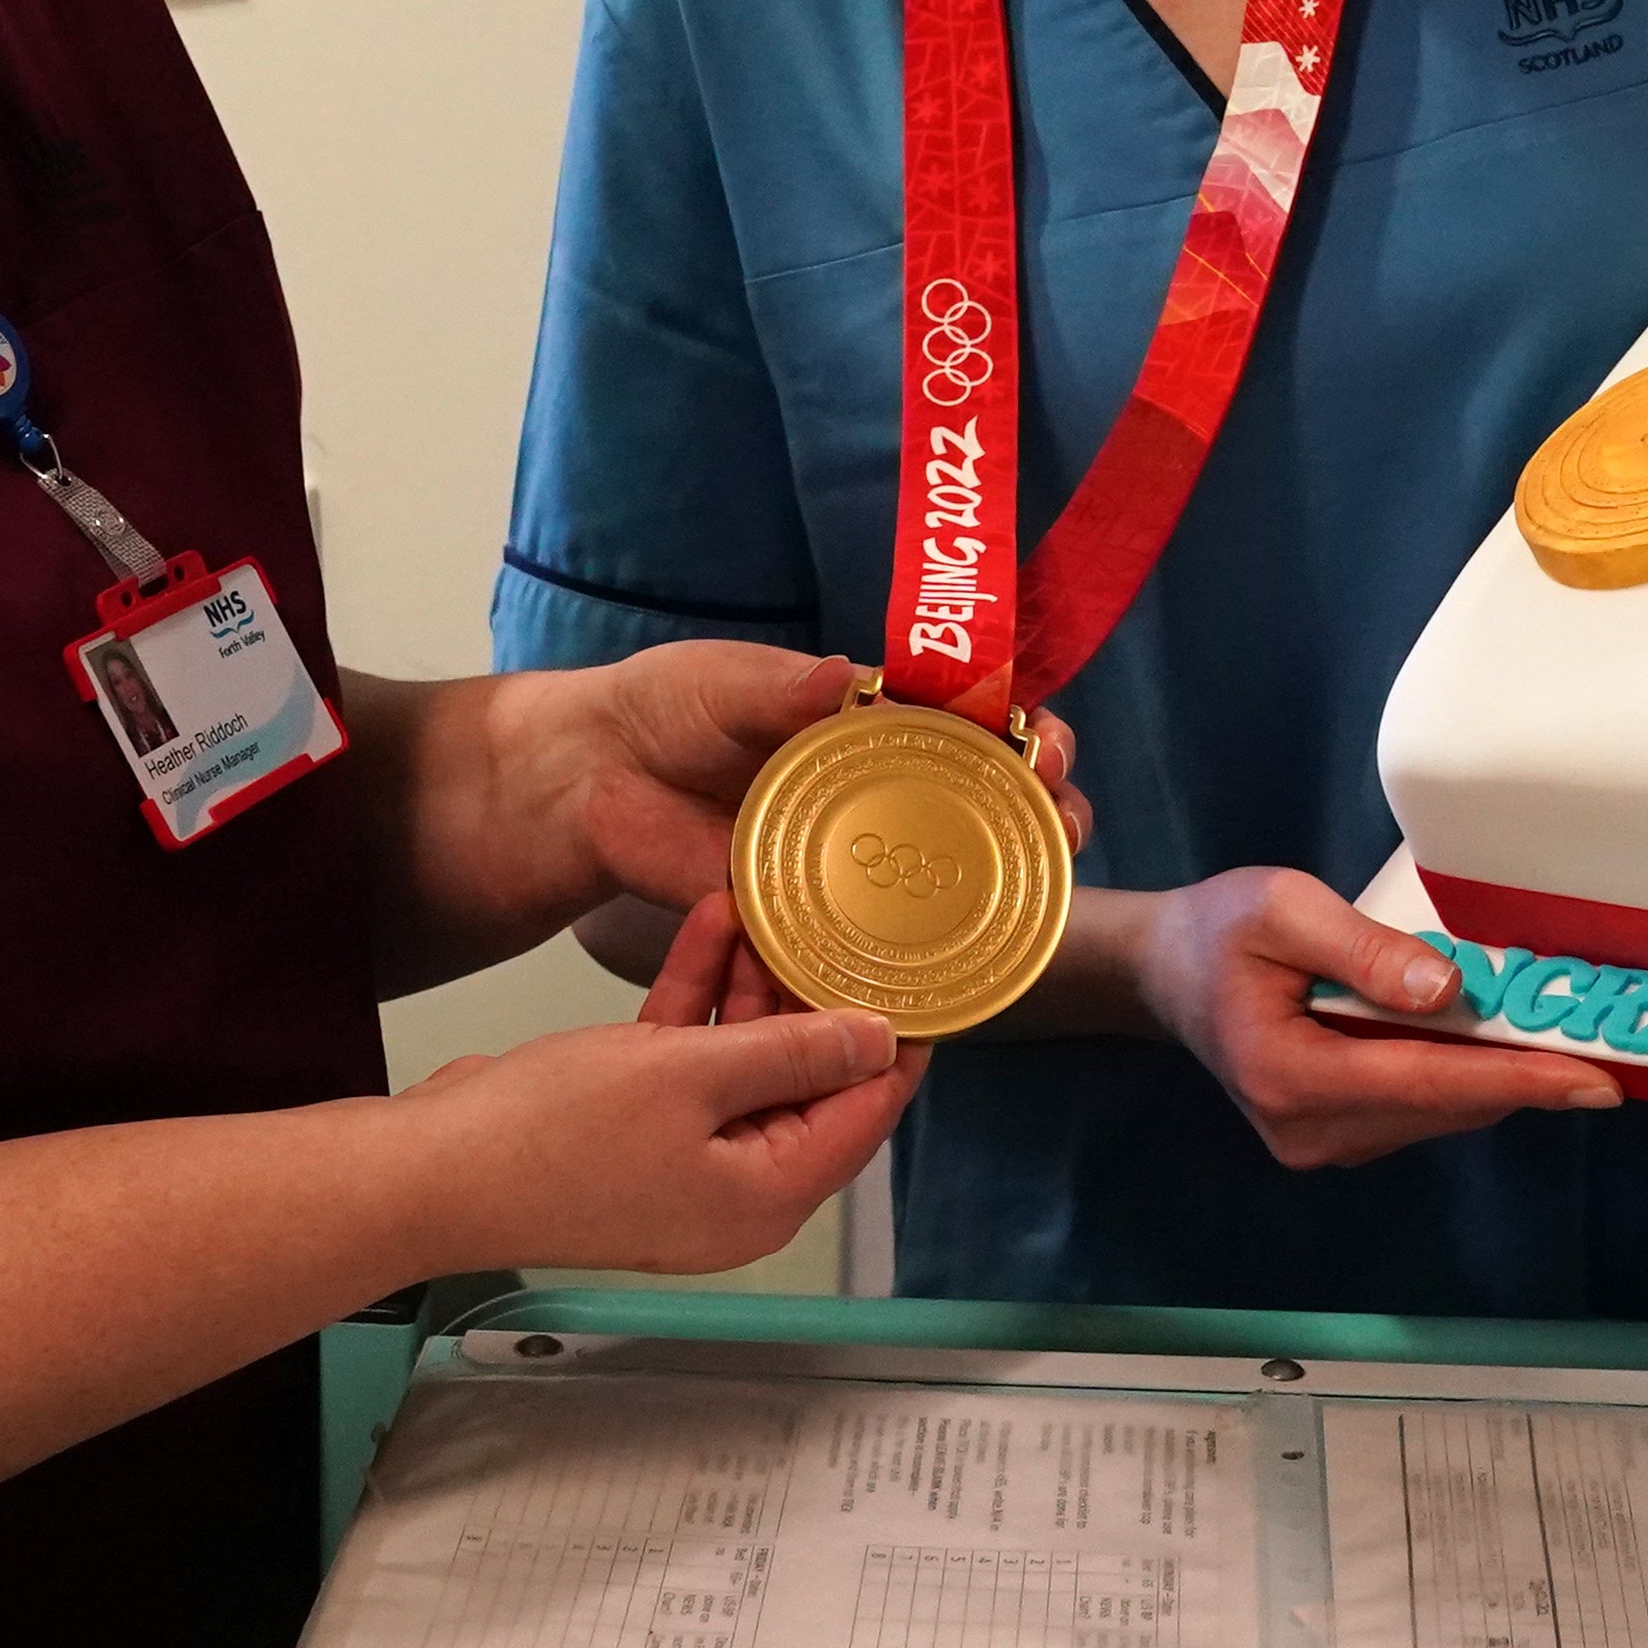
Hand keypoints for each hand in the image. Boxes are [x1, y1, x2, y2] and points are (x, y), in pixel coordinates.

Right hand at [397, 933, 922, 1276]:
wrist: (429, 1171)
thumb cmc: (551, 1138)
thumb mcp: (691, 1074)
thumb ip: (792, 1052)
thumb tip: (878, 1040)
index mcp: (769, 1196)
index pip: (866, 1111)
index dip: (898, 1040)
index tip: (921, 970)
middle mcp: (735, 1189)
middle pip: (808, 1082)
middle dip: (816, 994)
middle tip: (839, 916)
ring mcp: (682, 1161)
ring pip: (746, 1060)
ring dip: (752, 982)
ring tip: (772, 899)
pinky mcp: (634, 1132)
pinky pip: (689, 1058)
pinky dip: (699, 999)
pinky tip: (710, 922)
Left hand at [452, 648, 1091, 931]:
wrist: (589, 783)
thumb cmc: (665, 709)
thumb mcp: (724, 682)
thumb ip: (783, 689)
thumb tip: (841, 680)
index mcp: (882, 721)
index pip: (984, 723)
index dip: (1030, 734)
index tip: (1039, 743)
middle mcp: (888, 793)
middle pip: (998, 809)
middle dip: (1050, 814)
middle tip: (1058, 821)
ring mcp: (858, 862)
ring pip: (958, 883)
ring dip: (1012, 891)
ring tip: (1039, 895)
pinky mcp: (817, 921)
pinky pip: (882, 946)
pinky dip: (922, 960)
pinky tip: (953, 966)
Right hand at [1127, 868, 1617, 1170]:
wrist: (1165, 973)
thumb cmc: (1219, 929)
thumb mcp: (1283, 908)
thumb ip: (1365, 950)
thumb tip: (1450, 991)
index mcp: (1291, 1076)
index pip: (1426, 1083)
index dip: (1516, 1081)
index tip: (1594, 1080)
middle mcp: (1310, 1131)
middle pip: (1443, 1107)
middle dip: (1524, 1078)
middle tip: (1607, 1046)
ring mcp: (1322, 1143)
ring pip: (1438, 1114)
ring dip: (1498, 1081)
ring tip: (1563, 1042)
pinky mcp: (1335, 1137)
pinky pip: (1419, 1111)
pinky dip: (1463, 1081)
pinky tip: (1497, 1047)